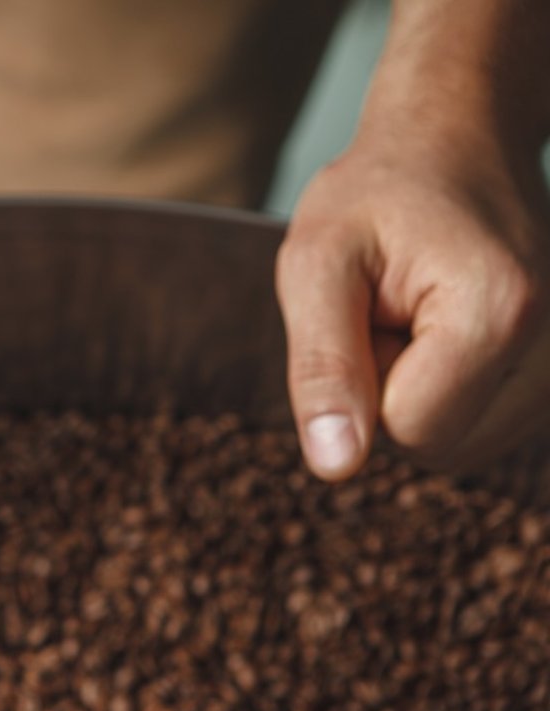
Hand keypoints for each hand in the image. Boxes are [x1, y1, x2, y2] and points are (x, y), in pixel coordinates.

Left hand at [276, 118, 549, 480]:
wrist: (454, 139)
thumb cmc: (375, 193)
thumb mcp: (316, 264)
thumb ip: (322, 368)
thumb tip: (337, 467)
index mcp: (498, 313)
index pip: (409, 430)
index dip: (363, 384)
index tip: (368, 312)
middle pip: (438, 446)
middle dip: (389, 393)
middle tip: (386, 311)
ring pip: (458, 445)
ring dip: (414, 393)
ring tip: (411, 315)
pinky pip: (477, 427)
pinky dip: (444, 391)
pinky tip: (438, 331)